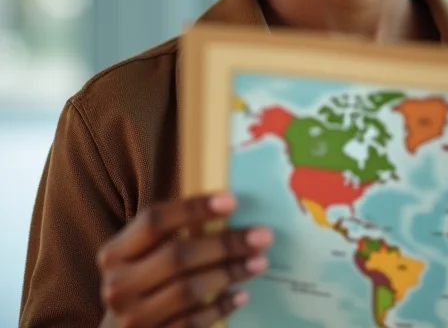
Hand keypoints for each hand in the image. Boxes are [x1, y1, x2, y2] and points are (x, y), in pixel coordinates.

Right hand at [97, 192, 271, 327]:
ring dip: (230, 273)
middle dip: (225, 243)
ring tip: (260, 262)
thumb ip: (172, 234)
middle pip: (177, 256)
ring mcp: (131, 319)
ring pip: (188, 289)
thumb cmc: (143, 284)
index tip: (233, 201)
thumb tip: (228, 207)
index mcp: (115, 253)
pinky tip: (242, 295)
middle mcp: (118, 286)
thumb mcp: (144, 257)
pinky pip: (192, 322)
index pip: (154, 221)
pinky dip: (220, 307)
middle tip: (263, 236)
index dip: (193, 208)